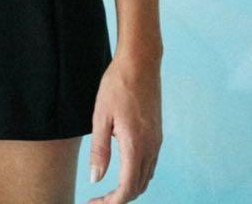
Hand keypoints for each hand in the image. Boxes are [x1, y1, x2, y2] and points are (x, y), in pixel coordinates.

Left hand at [87, 54, 162, 201]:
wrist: (140, 61)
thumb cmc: (117, 84)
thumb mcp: (101, 116)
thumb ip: (99, 150)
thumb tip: (95, 179)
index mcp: (135, 145)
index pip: (127, 188)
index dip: (112, 202)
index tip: (94, 203)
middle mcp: (151, 146)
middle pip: (138, 187)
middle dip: (119, 198)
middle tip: (98, 199)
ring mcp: (157, 140)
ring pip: (146, 176)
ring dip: (129, 187)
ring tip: (108, 188)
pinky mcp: (157, 133)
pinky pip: (150, 163)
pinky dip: (137, 174)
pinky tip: (122, 167)